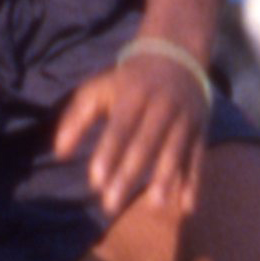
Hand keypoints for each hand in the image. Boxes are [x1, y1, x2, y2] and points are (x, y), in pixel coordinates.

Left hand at [50, 35, 211, 226]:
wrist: (177, 53)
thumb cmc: (128, 80)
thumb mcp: (99, 89)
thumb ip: (77, 118)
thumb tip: (59, 153)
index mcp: (133, 93)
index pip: (120, 126)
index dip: (109, 153)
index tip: (96, 181)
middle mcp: (162, 105)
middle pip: (146, 142)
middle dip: (129, 174)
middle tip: (111, 204)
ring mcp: (185, 117)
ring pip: (175, 150)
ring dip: (166, 179)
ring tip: (154, 205)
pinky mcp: (200, 129)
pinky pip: (198, 158)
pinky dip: (194, 182)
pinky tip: (187, 207)